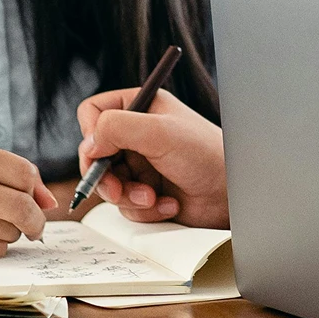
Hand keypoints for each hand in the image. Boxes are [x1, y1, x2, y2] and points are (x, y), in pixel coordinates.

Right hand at [77, 88, 227, 227]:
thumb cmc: (204, 153)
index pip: (95, 112)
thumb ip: (118, 128)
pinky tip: (168, 205)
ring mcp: (140, 164)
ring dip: (127, 196)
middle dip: (105, 176)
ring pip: (107, 184)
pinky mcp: (146, 191)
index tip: (100, 151)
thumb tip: (88, 143)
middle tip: (117, 189)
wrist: (230, 193)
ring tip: (152, 198)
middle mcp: (137, 135)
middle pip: (94, 154)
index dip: (91, 133)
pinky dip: (142, 209)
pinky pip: (125, 205)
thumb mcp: (159, 132)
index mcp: (142, 107)